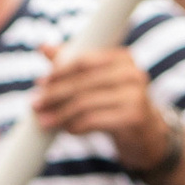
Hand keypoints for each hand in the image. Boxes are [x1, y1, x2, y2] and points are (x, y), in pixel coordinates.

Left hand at [32, 38, 181, 176]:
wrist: (149, 137)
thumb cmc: (119, 105)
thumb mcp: (98, 82)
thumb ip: (74, 64)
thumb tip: (43, 47)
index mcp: (122, 58)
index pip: (84, 61)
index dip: (59, 71)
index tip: (40, 83)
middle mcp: (131, 73)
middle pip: (82, 83)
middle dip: (55, 95)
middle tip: (35, 105)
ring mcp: (135, 96)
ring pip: (86, 103)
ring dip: (60, 114)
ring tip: (44, 122)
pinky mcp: (134, 118)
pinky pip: (94, 121)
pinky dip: (76, 126)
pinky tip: (66, 130)